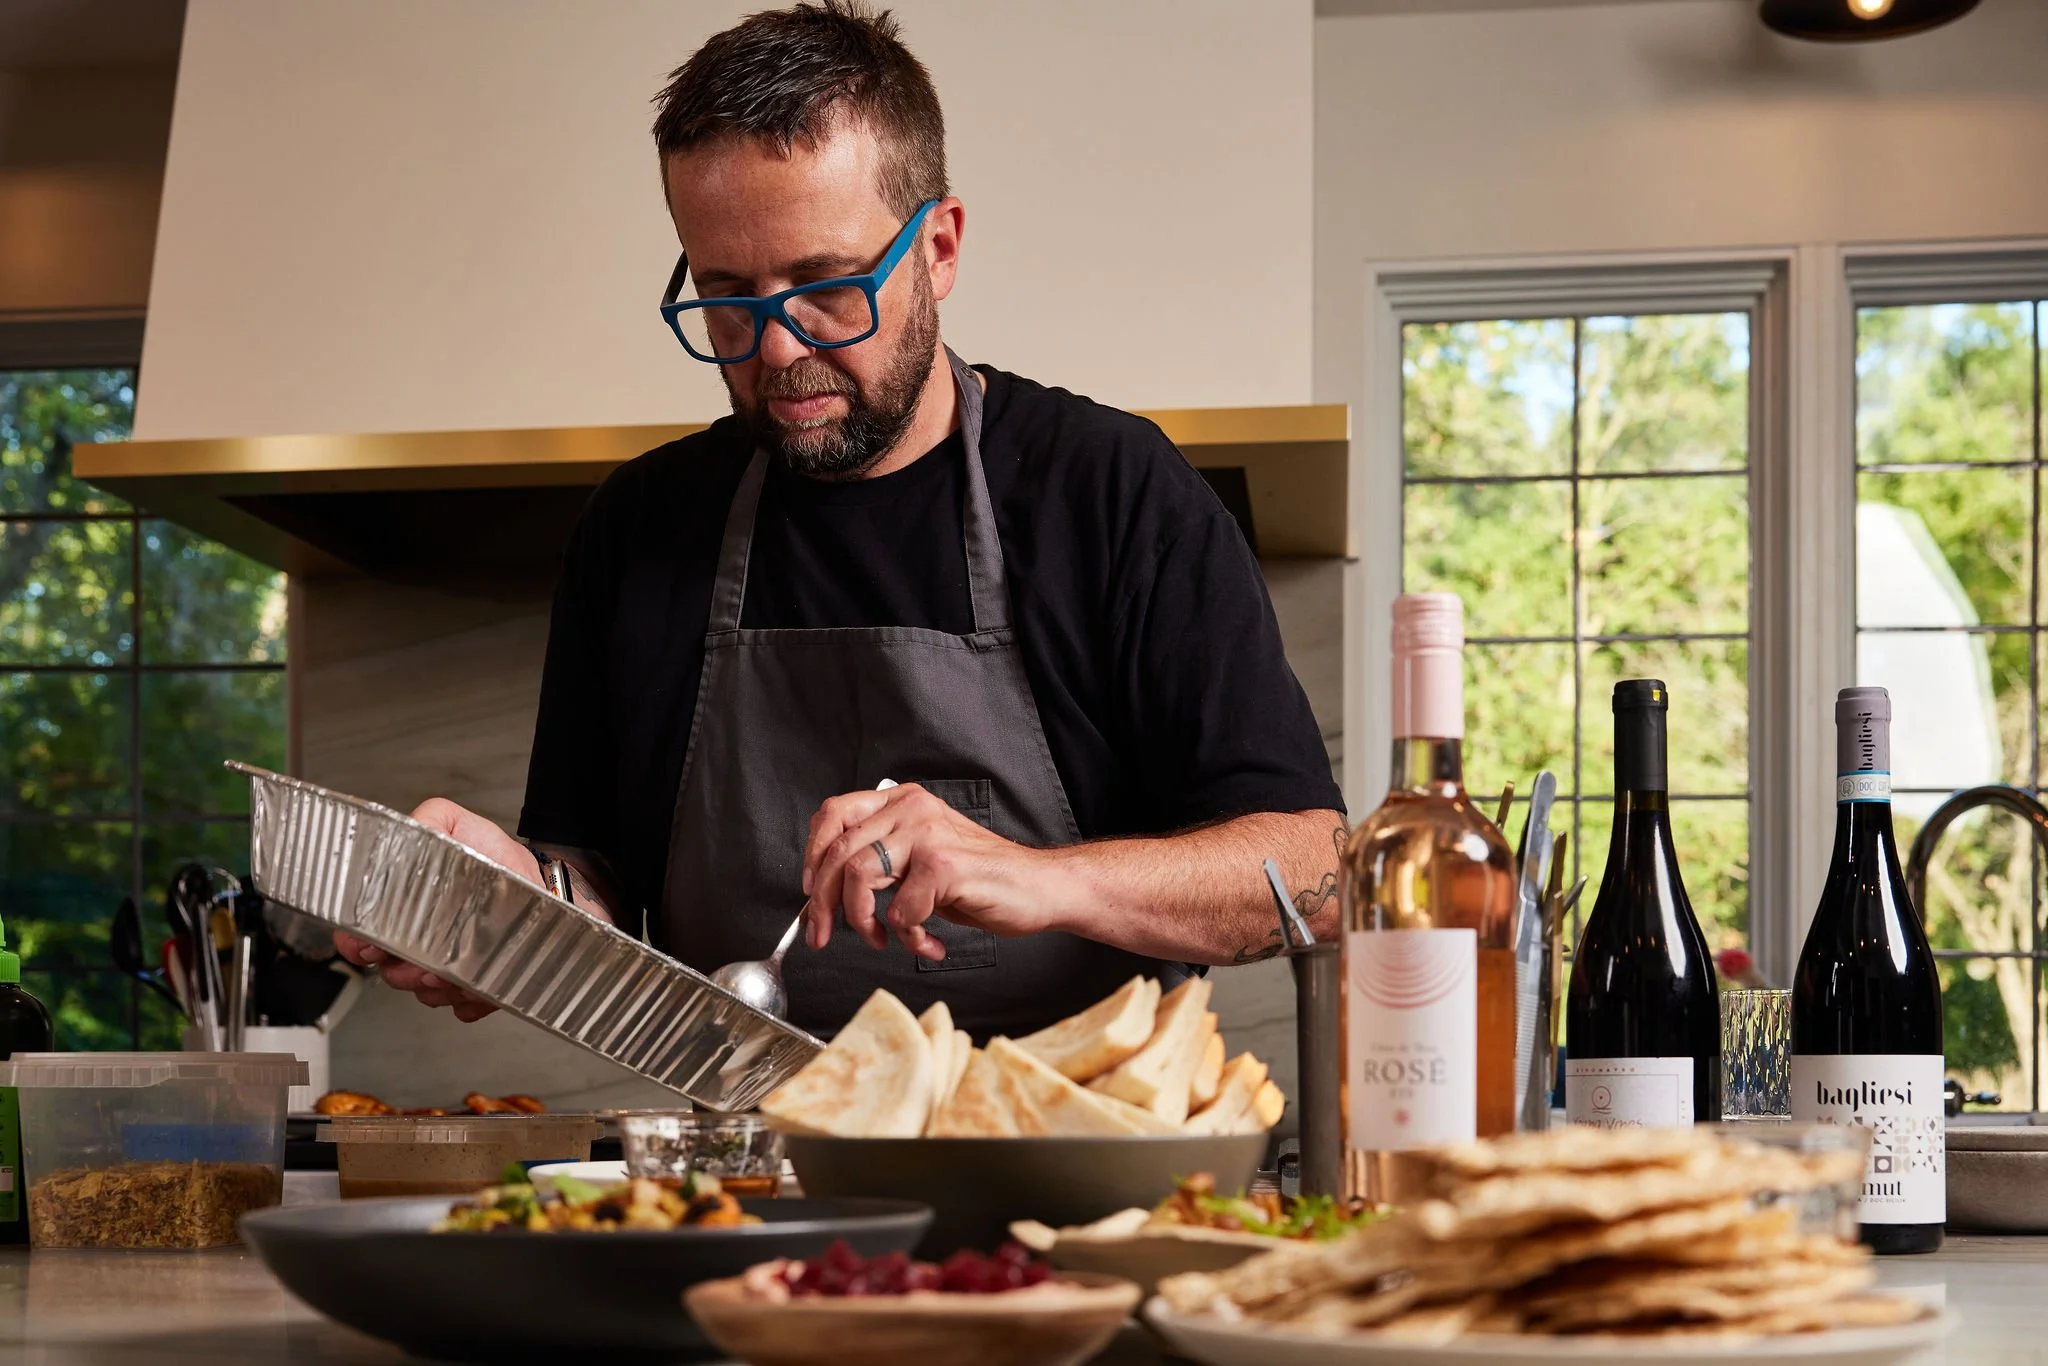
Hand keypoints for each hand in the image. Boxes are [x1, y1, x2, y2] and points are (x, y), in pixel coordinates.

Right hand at [333, 797, 538, 1023]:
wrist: (542, 886)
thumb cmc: (498, 859)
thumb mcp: (457, 825)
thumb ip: (429, 822)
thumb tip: (407, 829)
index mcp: (405, 906)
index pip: (360, 934)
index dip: (359, 943)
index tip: (372, 948)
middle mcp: (418, 939)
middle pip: (390, 971)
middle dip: (405, 971)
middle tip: (426, 963)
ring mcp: (444, 967)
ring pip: (424, 994)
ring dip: (440, 987)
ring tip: (460, 971)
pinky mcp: (473, 988)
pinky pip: (461, 1006)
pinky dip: (470, 1000)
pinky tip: (480, 985)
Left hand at [801, 783, 1062, 958]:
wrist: (1039, 888)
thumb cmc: (981, 880)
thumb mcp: (922, 858)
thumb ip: (883, 859)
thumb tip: (826, 889)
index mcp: (903, 802)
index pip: (834, 814)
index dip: (812, 856)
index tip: (810, 893)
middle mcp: (912, 808)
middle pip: (838, 852)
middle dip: (821, 905)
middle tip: (819, 936)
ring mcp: (927, 833)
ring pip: (858, 878)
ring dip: (864, 924)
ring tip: (886, 941)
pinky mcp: (943, 864)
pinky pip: (899, 912)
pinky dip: (909, 939)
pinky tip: (930, 945)